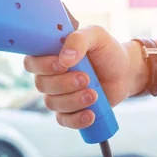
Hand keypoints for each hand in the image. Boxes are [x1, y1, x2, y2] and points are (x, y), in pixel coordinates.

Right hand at [23, 25, 146, 128]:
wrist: (125, 72)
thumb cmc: (107, 51)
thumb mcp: (96, 36)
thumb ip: (78, 40)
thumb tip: (64, 58)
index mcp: (50, 55)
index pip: (31, 63)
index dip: (43, 66)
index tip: (63, 65)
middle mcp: (50, 75)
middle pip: (41, 84)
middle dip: (64, 83)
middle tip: (86, 78)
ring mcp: (58, 95)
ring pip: (52, 103)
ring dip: (73, 101)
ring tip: (94, 94)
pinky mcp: (70, 111)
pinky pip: (63, 120)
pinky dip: (77, 119)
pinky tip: (91, 114)